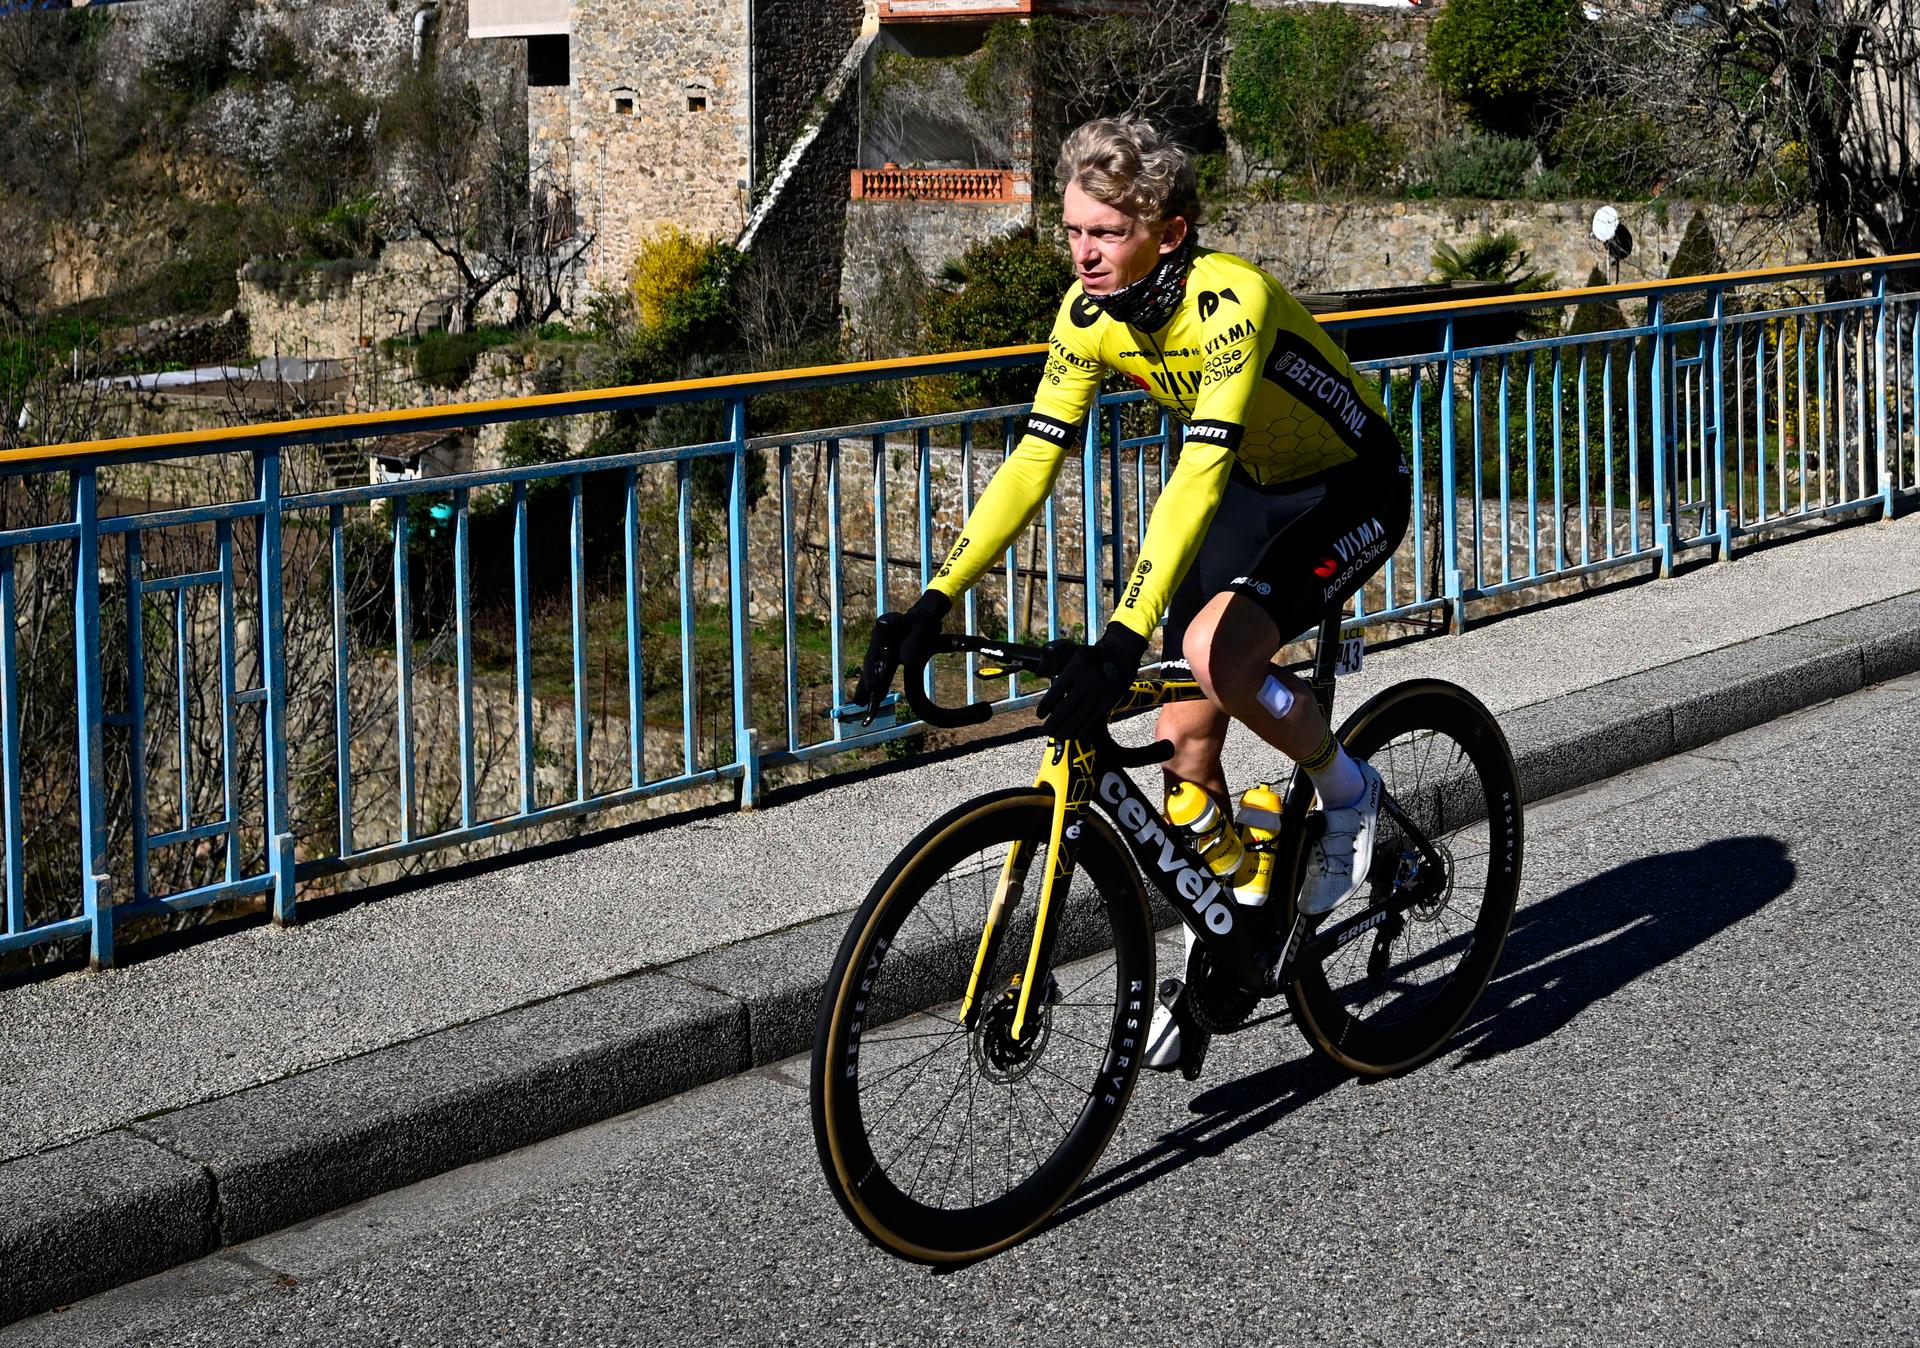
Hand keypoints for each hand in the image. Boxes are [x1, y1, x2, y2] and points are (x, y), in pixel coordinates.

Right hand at [849, 591, 950, 724]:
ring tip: (859, 703)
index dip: (872, 671)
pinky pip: (876, 671)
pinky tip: (864, 698)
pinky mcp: (884, 656)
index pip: (875, 654)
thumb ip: (914, 642)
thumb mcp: (923, 628)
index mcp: (884, 630)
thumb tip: (904, 661)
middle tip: (861, 702)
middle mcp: (878, 640)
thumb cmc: (924, 621)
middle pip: (869, 664)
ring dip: (865, 686)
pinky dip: (870, 684)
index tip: (872, 687)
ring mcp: (880, 648)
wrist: (923, 616)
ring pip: (870, 669)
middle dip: (865, 683)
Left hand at [1034, 623, 1147, 741]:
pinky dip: (1084, 730)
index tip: (1040, 715)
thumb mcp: (1072, 653)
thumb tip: (1039, 672)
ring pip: (1079, 717)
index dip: (1045, 707)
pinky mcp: (1108, 702)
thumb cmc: (1091, 657)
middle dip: (1053, 723)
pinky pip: (1094, 720)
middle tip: (1045, 731)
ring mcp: (1097, 694)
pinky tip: (1076, 736)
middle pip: (1065, 708)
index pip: (1055, 693)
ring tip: (1057, 737)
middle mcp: (1085, 683)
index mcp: (1073, 670)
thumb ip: (1053, 661)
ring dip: (1067, 730)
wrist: (1119, 655)